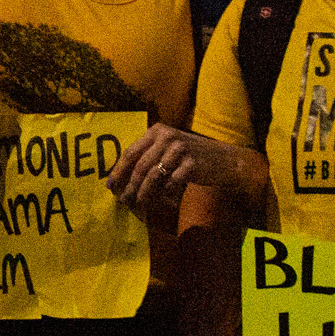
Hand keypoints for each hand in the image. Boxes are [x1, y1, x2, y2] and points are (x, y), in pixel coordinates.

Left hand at [105, 124, 266, 221]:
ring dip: (144, 193)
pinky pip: (172, 183)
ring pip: (154, 176)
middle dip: (130, 186)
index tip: (110, 186)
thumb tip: (120, 178)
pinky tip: (162, 201)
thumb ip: (147, 156)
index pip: (131, 152)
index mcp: (157, 131)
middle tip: (123, 201)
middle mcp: (168, 137)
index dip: (119, 170)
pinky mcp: (193, 163)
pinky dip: (165, 194)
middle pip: (141, 166)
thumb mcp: (167, 148)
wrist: (223, 160)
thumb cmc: (189, 156)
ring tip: (139, 204)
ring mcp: (181, 149)